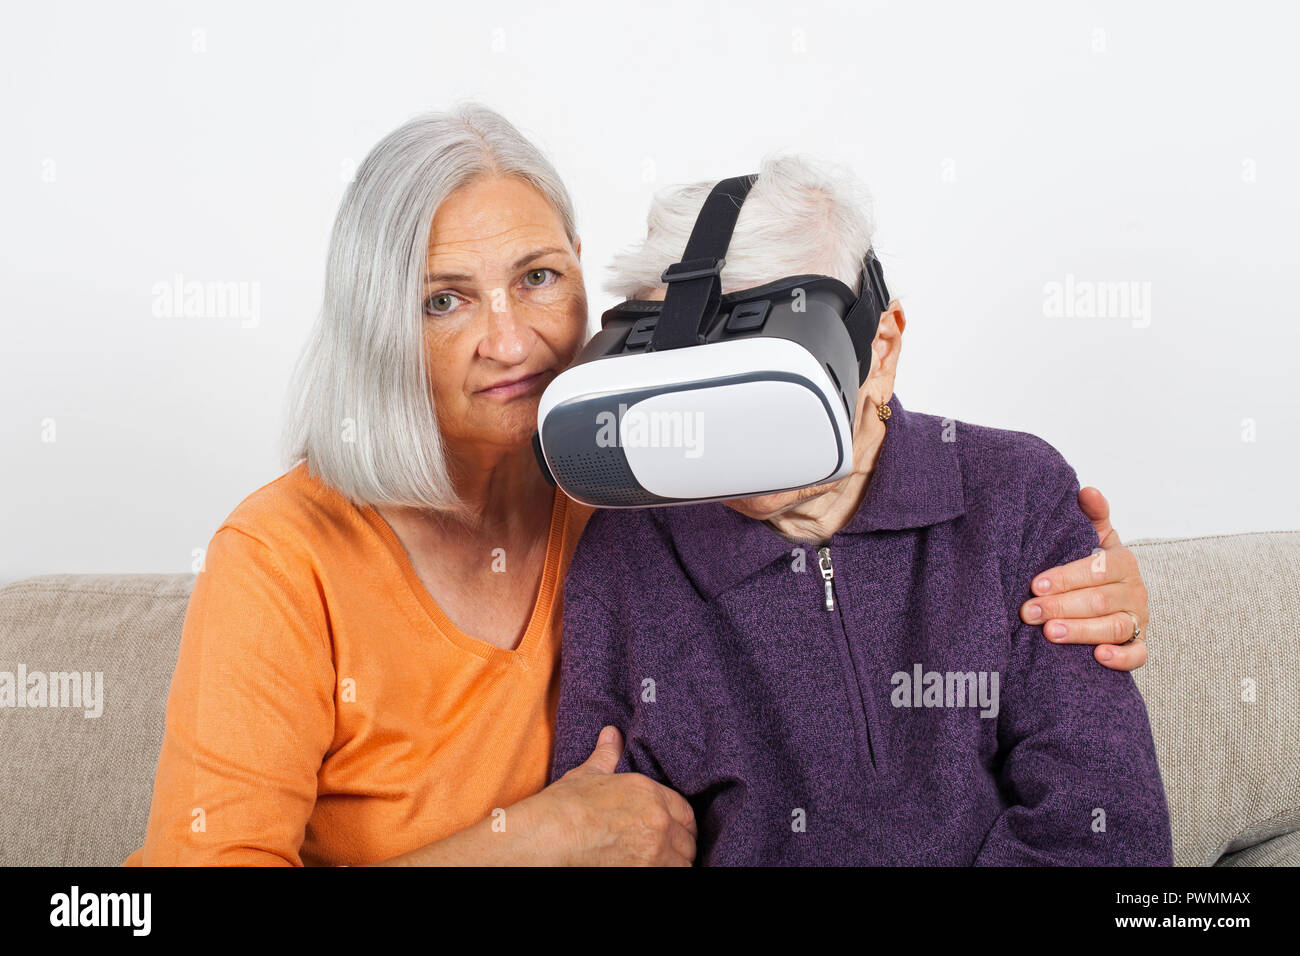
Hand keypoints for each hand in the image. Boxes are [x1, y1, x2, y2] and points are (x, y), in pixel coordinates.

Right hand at [518, 726, 696, 865]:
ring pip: (682, 864)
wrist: (550, 836)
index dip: (681, 823)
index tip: (672, 830)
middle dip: (678, 846)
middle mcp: (659, 821)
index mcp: (650, 793)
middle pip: (687, 841)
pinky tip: (648, 869)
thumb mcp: (588, 775)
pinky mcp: (644, 873)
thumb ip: (607, 755)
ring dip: (673, 863)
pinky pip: (668, 876)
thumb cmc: (566, 805)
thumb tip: (611, 734)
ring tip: (657, 862)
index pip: (686, 813)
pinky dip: (663, 873)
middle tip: (664, 850)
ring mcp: (654, 851)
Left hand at [1019, 486, 1149, 671]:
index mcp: (1123, 561)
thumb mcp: (1095, 536)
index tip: (1034, 584)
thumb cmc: (1095, 565)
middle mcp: (1134, 590)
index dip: (1066, 577)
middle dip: (1061, 606)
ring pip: (1113, 627)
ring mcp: (1138, 619)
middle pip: (1099, 600)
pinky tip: (1098, 657)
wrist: (1112, 595)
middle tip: (1029, 612)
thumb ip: (1091, 514)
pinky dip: (1121, 658)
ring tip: (1050, 633)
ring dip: (1081, 631)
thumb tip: (1087, 490)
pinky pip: (1137, 654)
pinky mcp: (1139, 644)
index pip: (1096, 569)